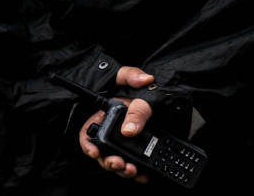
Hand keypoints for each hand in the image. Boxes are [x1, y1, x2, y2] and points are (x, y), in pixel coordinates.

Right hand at [79, 66, 154, 182]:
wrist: (165, 95)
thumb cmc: (142, 86)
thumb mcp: (132, 81)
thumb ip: (131, 80)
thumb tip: (130, 121)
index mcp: (106, 115)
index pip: (88, 132)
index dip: (87, 145)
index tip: (95, 153)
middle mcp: (114, 131)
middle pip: (102, 153)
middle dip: (108, 162)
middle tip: (119, 164)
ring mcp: (127, 142)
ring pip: (117, 161)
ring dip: (122, 170)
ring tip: (132, 171)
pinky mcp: (140, 150)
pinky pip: (135, 165)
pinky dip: (138, 173)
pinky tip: (144, 174)